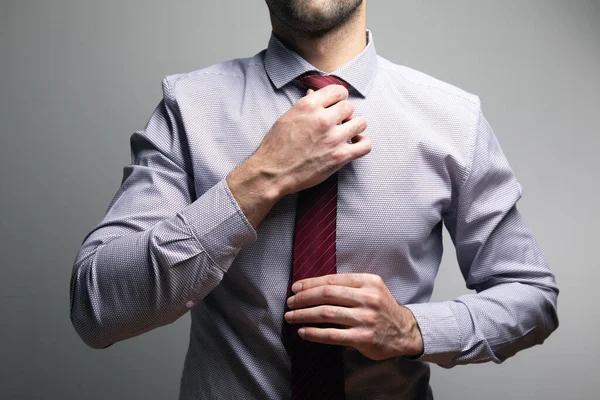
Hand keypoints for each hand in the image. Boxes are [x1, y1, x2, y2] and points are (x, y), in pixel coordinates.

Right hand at [226, 86, 369, 228]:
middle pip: (349, 107)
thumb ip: (305, 106)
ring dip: (354, 127)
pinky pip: (365, 145)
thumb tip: (314, 94)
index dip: (339, 97)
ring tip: (346, 133)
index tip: (337, 104)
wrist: (273, 173)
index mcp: (309, 106)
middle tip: (338, 123)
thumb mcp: (287, 118)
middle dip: (344, 114)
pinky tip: (354, 145)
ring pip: (360, 123)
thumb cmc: (276, 146)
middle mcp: (323, 119)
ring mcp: (334, 138)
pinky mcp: (340, 156)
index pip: (338, 91)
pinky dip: (362, 144)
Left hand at [284, 273, 423, 360]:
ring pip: (326, 313)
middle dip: (303, 298)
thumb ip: (348, 286)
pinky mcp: (363, 338)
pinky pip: (332, 334)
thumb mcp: (371, 289)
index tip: (295, 288)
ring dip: (303, 315)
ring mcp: (365, 318)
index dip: (310, 284)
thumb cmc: (381, 308)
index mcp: (368, 281)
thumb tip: (312, 287)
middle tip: (290, 302)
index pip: (332, 280)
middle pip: (327, 295)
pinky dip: (314, 333)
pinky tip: (303, 332)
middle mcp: (368, 298)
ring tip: (291, 316)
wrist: (404, 332)